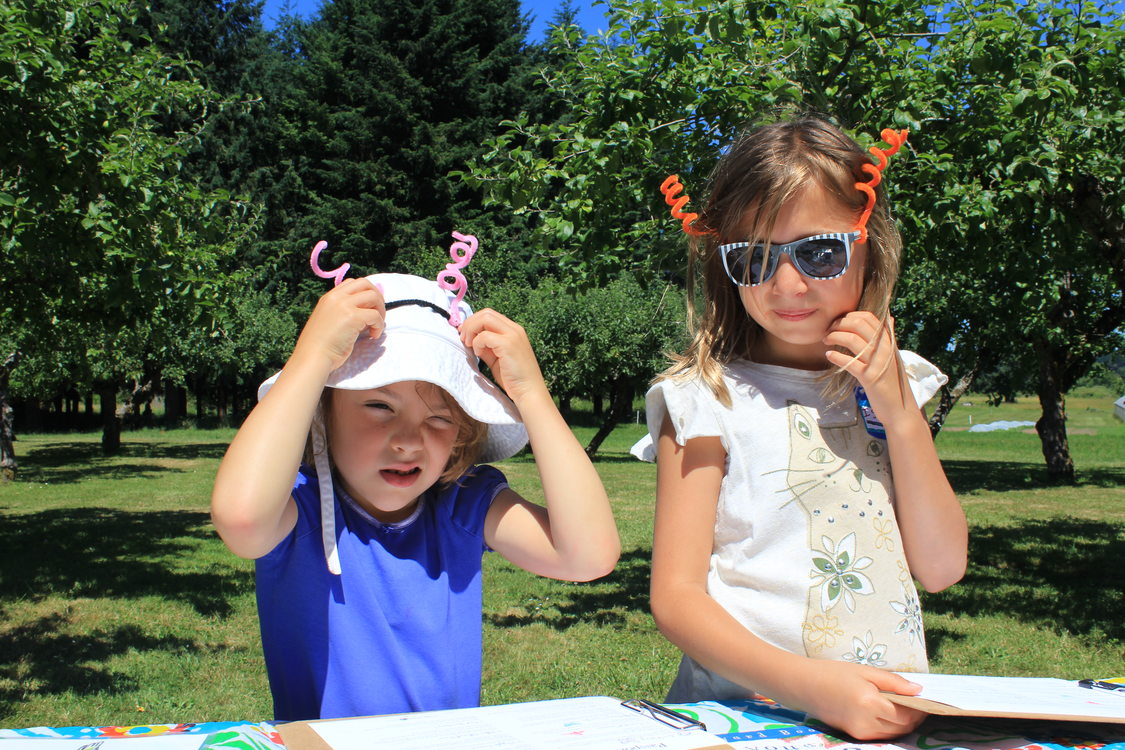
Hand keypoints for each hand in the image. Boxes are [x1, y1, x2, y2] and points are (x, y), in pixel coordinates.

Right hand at [291, 278, 385, 371]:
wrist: (313, 357)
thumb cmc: (321, 345)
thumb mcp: (330, 320)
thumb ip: (343, 312)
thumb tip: (367, 310)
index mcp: (329, 297)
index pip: (352, 283)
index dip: (364, 293)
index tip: (368, 308)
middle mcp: (336, 297)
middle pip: (365, 283)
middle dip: (377, 296)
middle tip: (378, 314)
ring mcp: (344, 305)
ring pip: (373, 296)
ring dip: (380, 310)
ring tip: (376, 326)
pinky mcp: (353, 317)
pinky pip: (375, 315)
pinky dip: (379, 325)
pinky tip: (373, 336)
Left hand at [459, 309, 547, 405]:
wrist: (529, 391)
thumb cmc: (514, 378)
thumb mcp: (497, 358)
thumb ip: (486, 347)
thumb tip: (470, 340)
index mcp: (513, 330)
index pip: (490, 315)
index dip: (473, 321)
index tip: (464, 334)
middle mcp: (515, 329)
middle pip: (486, 313)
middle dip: (470, 323)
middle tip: (463, 338)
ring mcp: (513, 336)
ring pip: (485, 318)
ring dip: (471, 330)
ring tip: (468, 344)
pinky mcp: (508, 345)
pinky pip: (485, 335)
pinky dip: (477, 342)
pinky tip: (479, 353)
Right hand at [799, 660, 925, 739]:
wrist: (804, 685)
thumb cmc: (833, 673)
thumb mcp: (865, 671)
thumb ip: (893, 682)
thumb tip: (918, 690)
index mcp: (870, 703)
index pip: (906, 714)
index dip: (919, 709)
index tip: (926, 699)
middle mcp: (866, 723)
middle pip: (902, 727)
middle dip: (914, 717)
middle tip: (918, 704)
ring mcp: (860, 732)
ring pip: (893, 734)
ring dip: (904, 724)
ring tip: (906, 708)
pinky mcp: (855, 735)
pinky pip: (880, 735)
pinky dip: (890, 727)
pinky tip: (889, 714)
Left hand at [823, 312, 910, 427]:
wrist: (900, 409)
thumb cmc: (893, 382)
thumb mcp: (893, 357)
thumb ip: (889, 338)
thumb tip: (890, 318)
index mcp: (889, 341)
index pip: (868, 317)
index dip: (849, 316)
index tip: (838, 322)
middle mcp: (884, 348)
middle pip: (858, 324)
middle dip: (838, 324)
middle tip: (828, 331)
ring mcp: (877, 362)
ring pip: (852, 340)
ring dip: (834, 337)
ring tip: (826, 341)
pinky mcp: (870, 377)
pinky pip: (849, 362)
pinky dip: (836, 357)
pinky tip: (829, 355)